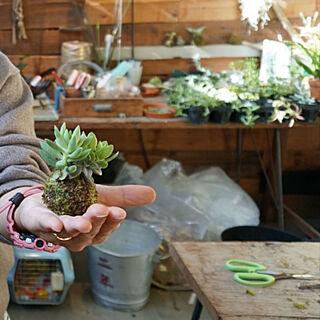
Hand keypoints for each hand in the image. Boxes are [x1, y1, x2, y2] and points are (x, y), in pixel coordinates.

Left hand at [13, 184, 155, 250]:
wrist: (46, 198)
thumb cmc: (78, 202)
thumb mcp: (103, 196)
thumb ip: (125, 196)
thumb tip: (153, 193)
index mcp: (94, 231)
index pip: (106, 229)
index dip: (112, 222)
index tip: (120, 212)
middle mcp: (77, 236)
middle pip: (88, 233)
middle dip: (96, 222)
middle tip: (103, 209)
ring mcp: (57, 231)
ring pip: (69, 232)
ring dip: (77, 226)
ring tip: (85, 221)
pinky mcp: (39, 221)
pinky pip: (43, 225)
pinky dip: (50, 224)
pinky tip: (56, 223)